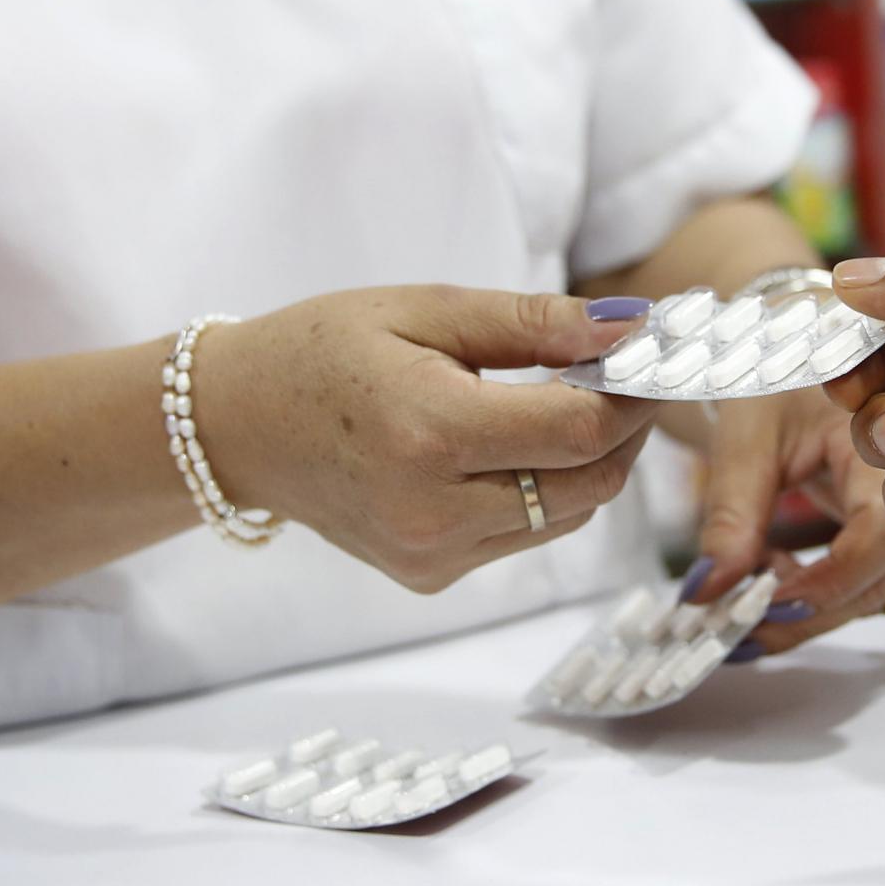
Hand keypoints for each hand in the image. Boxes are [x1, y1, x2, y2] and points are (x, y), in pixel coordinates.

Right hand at [196, 287, 651, 593]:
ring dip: (588, 463)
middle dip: (624, 430)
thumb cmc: (322, 351)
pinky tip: (514, 446)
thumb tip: (628, 329)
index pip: (582, 431)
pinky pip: (525, 535)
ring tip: (569, 403)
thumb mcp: (424, 310)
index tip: (648, 354)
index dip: (633, 394)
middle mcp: (435, 512)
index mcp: (432, 435)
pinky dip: (544, 491)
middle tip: (623, 376)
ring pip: (567, 516)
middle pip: (590, 484)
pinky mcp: (430, 575)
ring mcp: (432, 555)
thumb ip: (532, 323)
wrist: (236, 426)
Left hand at [688, 387, 884, 655]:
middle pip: (877, 578)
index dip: (829, 579)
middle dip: (806, 613)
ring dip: (799, 612)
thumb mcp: (747, 438)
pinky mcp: (876, 536)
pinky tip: (758, 580)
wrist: (793, 360)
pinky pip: (850, 584)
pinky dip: (800, 596)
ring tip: (735, 603)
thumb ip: (732, 515)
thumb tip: (706, 594)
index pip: (882, 534)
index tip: (764, 602)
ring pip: (863, 592)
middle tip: (735, 626)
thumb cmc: (776, 381)